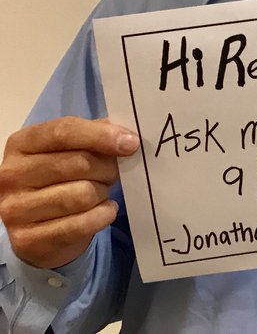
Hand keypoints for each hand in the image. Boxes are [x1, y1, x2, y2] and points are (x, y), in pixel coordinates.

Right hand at [0, 116, 139, 268]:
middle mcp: (11, 175)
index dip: (101, 135)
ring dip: (103, 193)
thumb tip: (126, 137)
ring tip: (101, 192)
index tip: (131, 143)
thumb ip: (94, 135)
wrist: (40, 228)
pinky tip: (104, 210)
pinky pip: (81, 224)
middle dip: (108, 168)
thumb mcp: (70, 150)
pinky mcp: (27, 239)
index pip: (63, 131)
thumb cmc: (60, 178)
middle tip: (113, 173)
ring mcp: (15, 209)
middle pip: (79, 163)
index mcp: (21, 144)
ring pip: (83, 195)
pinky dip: (103, 216)